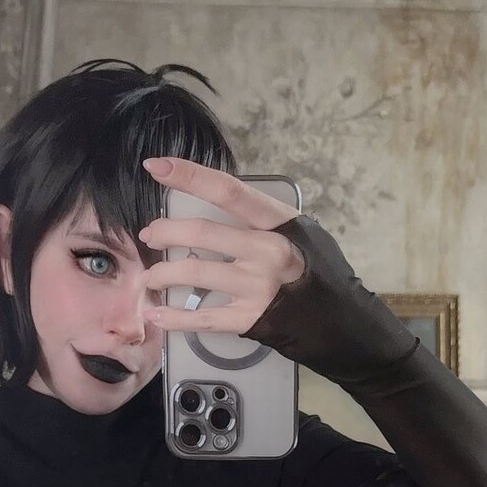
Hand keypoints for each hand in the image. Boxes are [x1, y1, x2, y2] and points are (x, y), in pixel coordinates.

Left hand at [139, 157, 304, 334]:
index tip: (156, 167)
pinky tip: (155, 315)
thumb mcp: (296, 231)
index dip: (189, 176)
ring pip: (194, 272)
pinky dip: (173, 318)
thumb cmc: (312, 267)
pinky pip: (202, 318)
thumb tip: (213, 206)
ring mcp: (257, 286)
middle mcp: (266, 251)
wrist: (336, 317)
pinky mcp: (249, 318)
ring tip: (151, 277)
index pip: (228, 191)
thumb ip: (258, 220)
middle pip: (202, 233)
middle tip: (150, 235)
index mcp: (276, 222)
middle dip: (166, 232)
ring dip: (162, 273)